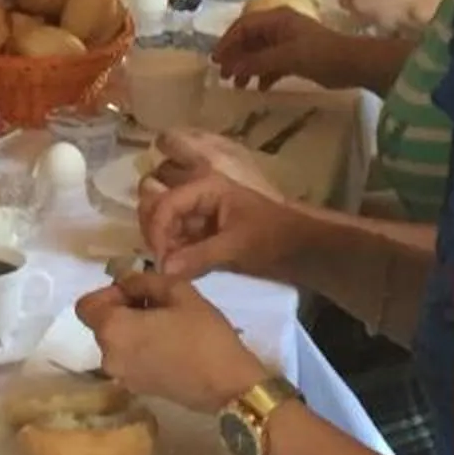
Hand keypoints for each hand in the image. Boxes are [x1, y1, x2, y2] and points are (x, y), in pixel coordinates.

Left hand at [75, 274, 263, 416]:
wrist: (227, 385)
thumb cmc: (203, 334)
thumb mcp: (178, 292)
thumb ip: (145, 281)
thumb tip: (128, 284)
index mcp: (112, 330)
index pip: (86, 306)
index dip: (107, 293)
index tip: (136, 291)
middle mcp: (107, 356)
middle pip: (102, 324)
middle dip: (123, 309)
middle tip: (158, 303)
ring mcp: (121, 376)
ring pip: (116, 342)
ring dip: (133, 328)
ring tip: (167, 323)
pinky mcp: (137, 388)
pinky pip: (128, 359)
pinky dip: (140, 346)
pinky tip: (170, 343)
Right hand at [138, 128, 314, 282]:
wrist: (300, 249)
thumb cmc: (272, 239)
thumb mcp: (236, 247)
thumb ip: (198, 257)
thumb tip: (162, 269)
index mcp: (206, 185)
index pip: (165, 203)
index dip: (157, 231)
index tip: (160, 261)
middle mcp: (196, 192)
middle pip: (154, 202)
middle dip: (153, 230)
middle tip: (161, 259)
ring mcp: (198, 210)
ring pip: (161, 221)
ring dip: (161, 242)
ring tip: (170, 265)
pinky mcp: (201, 229)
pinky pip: (175, 236)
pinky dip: (172, 251)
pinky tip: (177, 268)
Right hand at [212, 1, 353, 90]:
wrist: (353, 64)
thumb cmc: (319, 54)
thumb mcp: (285, 57)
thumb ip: (256, 62)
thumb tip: (230, 68)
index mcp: (276, 18)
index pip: (243, 26)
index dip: (227, 42)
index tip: (216, 60)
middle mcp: (279, 27)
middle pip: (249, 39)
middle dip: (235, 56)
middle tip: (223, 75)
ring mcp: (288, 42)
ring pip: (259, 53)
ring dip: (247, 67)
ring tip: (238, 86)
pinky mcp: (296, 57)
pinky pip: (272, 63)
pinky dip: (264, 74)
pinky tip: (260, 88)